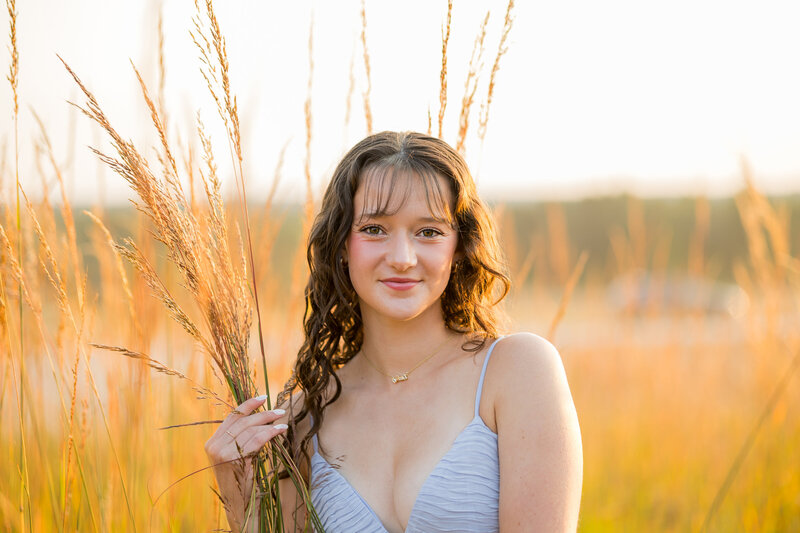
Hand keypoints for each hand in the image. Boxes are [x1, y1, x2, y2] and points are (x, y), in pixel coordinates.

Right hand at [205, 395, 287, 529]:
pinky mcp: (234, 460)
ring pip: (251, 430)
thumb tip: (259, 417)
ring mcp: (222, 453)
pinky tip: (280, 430)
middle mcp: (214, 446)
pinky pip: (256, 440)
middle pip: (243, 422)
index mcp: (212, 443)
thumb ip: (239, 438)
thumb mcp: (234, 456)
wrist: (238, 504)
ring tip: (282, 421)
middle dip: (263, 414)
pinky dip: (270, 433)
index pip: (231, 417)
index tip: (263, 397)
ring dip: (269, 423)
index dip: (248, 405)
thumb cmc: (240, 480)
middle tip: (279, 411)